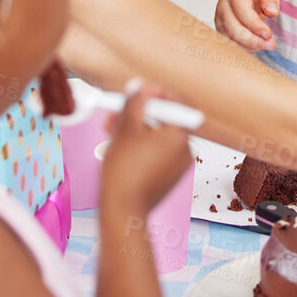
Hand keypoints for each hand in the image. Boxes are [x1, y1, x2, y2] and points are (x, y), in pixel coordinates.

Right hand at [99, 82, 192, 215]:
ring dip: (136, 128)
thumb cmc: (125, 173)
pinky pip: (157, 151)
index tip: (139, 92)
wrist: (123, 210)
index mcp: (180, 136)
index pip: (177, 102)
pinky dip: (141, 145)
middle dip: (138, 112)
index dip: (156, 93)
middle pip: (164, 119)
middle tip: (117, 111)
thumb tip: (138, 87)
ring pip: (157, 135)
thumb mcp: (125, 128)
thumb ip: (134, 102)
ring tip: (112, 131)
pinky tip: (121, 147)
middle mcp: (185, 150)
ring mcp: (178, 165)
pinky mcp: (168, 176)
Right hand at [215, 0, 279, 50]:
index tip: (269, 34)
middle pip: (234, 30)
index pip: (242, 12)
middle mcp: (223, 7)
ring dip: (250, 46)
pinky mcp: (222, 30)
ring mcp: (220, 19)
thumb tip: (272, 12)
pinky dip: (245, 48)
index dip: (255, 26)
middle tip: (271, 44)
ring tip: (267, 44)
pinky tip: (258, 44)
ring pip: (231, 40)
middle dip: (253, 40)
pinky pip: (231, 43)